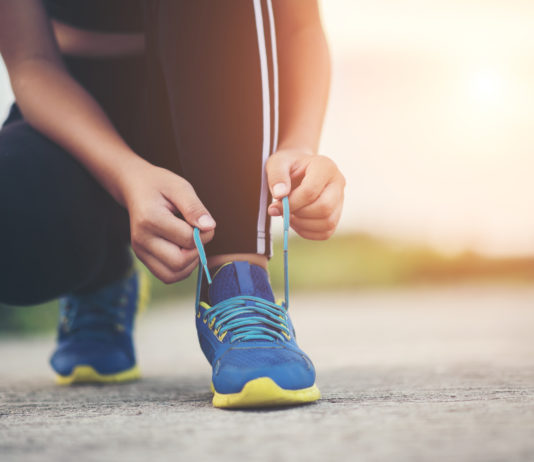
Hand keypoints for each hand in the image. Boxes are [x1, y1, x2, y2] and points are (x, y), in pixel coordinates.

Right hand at [121, 162, 215, 283]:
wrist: (135, 187)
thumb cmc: (160, 185)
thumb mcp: (180, 188)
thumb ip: (195, 208)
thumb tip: (209, 227)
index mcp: (150, 219)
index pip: (188, 240)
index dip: (204, 233)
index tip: (203, 221)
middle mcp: (141, 239)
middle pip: (179, 262)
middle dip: (197, 250)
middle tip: (197, 233)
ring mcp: (140, 251)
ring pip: (173, 274)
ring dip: (190, 262)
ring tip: (190, 242)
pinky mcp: (143, 258)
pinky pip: (167, 276)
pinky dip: (181, 268)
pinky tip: (184, 250)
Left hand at [266, 149, 344, 239]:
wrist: (298, 169)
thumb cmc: (288, 166)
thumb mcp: (277, 164)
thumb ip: (277, 176)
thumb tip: (280, 195)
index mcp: (325, 167)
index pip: (310, 191)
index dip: (291, 203)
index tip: (275, 206)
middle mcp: (338, 183)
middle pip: (324, 208)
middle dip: (300, 214)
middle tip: (284, 211)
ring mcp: (340, 200)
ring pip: (328, 223)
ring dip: (303, 225)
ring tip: (289, 216)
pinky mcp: (336, 214)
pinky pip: (326, 232)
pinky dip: (308, 232)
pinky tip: (296, 222)